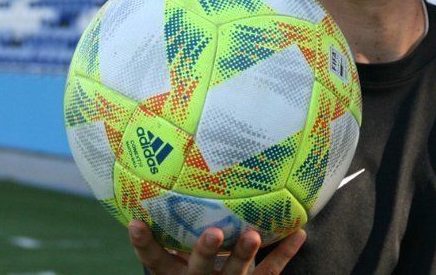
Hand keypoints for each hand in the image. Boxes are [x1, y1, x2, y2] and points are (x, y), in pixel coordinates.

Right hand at [128, 219, 306, 274]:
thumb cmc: (192, 266)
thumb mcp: (177, 253)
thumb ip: (172, 223)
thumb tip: (157, 171)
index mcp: (173, 272)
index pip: (154, 259)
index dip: (143, 243)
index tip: (135, 222)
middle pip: (198, 268)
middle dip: (206, 251)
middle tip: (214, 233)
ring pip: (235, 274)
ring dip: (244, 254)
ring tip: (254, 234)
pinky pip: (269, 273)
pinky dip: (284, 253)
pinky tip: (300, 233)